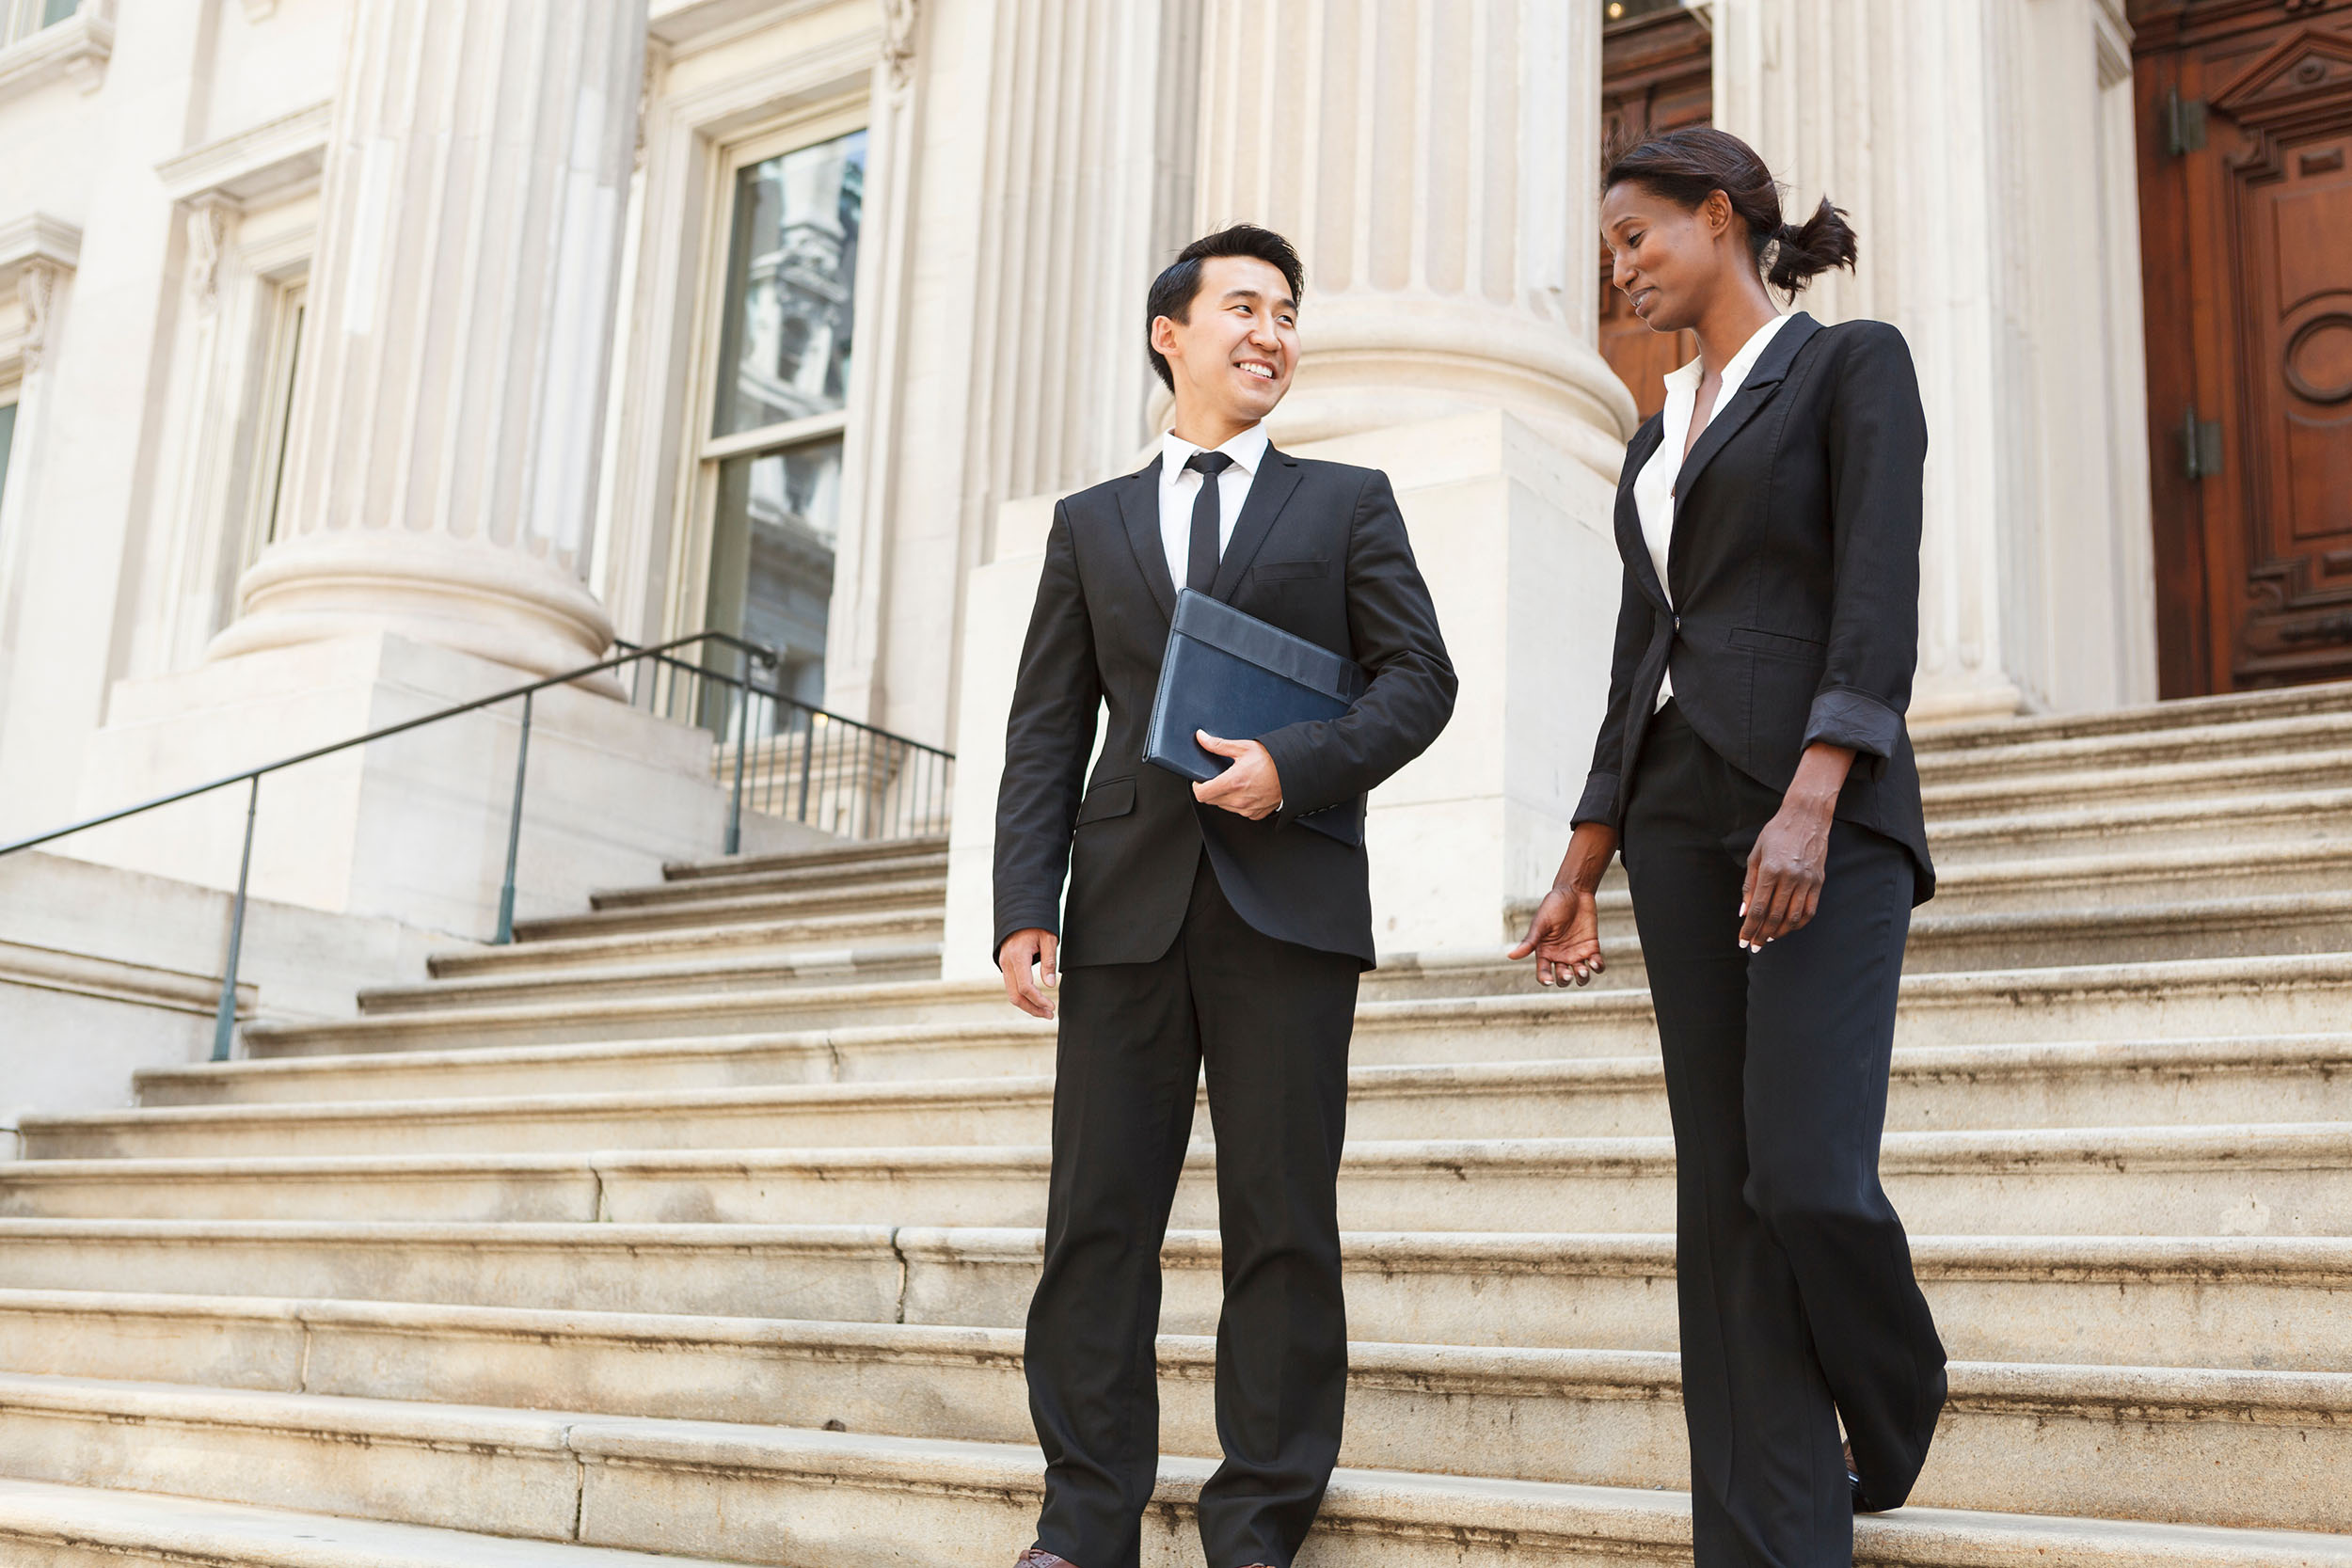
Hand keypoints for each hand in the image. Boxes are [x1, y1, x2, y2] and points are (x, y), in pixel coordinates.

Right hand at [998, 928, 1058, 1017]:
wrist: (1019, 912)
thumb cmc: (1036, 923)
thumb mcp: (1048, 939)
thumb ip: (1049, 962)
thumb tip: (1050, 985)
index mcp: (1018, 956)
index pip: (1026, 987)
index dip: (1039, 1000)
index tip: (1051, 1006)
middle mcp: (1007, 962)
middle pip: (1016, 996)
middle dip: (1032, 1008)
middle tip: (1049, 1015)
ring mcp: (1003, 964)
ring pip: (1012, 993)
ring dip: (1027, 1005)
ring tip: (1044, 1011)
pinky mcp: (1005, 965)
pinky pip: (1011, 986)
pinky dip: (1022, 997)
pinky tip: (1035, 1000)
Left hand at [1192, 731, 1282, 818]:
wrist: (1294, 771)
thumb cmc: (1273, 760)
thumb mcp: (1243, 748)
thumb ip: (1218, 744)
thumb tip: (1202, 738)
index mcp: (1233, 782)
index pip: (1201, 794)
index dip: (1198, 786)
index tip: (1201, 780)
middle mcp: (1239, 799)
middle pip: (1211, 800)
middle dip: (1211, 789)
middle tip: (1220, 777)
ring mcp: (1247, 809)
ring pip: (1224, 806)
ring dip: (1224, 796)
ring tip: (1236, 782)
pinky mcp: (1256, 814)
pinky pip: (1239, 811)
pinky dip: (1238, 803)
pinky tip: (1246, 791)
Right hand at [1509, 884, 1604, 986]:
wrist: (1574, 892)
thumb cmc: (1553, 906)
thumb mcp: (1540, 924)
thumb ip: (1529, 941)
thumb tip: (1510, 956)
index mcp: (1545, 952)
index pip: (1543, 972)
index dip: (1545, 979)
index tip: (1549, 980)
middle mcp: (1560, 956)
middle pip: (1562, 978)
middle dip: (1565, 979)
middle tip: (1568, 973)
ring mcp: (1577, 953)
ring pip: (1580, 976)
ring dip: (1582, 978)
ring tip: (1583, 970)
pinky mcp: (1592, 948)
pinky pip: (1596, 965)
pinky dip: (1597, 968)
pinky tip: (1595, 962)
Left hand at [1739, 742, 1853, 949]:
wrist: (1806, 817)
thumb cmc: (1776, 833)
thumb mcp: (1755, 855)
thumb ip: (1749, 885)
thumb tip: (1744, 912)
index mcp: (1770, 869)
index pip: (1758, 908)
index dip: (1750, 928)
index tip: (1743, 941)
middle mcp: (1790, 877)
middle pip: (1774, 916)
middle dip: (1762, 934)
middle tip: (1754, 946)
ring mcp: (1807, 880)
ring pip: (1793, 916)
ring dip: (1780, 932)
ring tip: (1769, 938)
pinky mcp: (1819, 881)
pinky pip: (1810, 910)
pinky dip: (1798, 923)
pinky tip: (1788, 927)